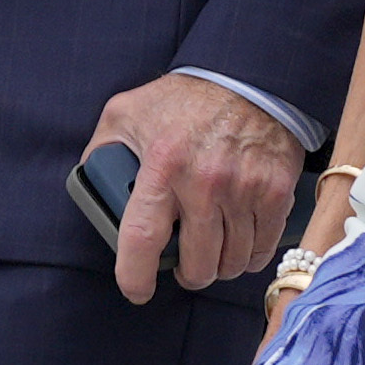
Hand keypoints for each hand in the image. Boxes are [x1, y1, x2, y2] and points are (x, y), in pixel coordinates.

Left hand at [83, 74, 302, 302]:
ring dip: (219, 268)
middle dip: (186, 274)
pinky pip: (262, 249)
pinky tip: (239, 246)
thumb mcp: (128, 111)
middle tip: (182, 266)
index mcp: (162, 165)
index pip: (142, 239)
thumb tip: (90, 178)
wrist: (246, 74)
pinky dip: (249, 257)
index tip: (136, 290)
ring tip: (210, 255)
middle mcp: (204, 183)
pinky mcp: (275, 193)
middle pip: (197, 264)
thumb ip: (103, 147)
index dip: (135, 276)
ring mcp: (244, 191)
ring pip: (231, 263)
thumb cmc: (184, 97)